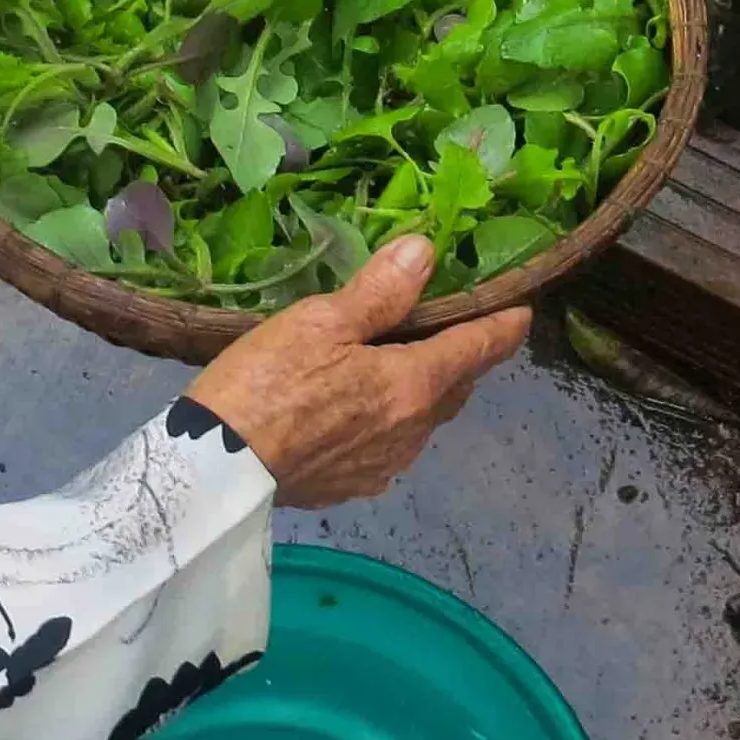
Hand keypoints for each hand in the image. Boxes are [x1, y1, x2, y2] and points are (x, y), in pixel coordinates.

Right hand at [186, 237, 531, 508]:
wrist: (218, 469)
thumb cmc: (269, 383)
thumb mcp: (320, 322)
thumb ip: (379, 291)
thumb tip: (426, 253)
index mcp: (413, 384)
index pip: (477, 350)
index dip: (502, 327)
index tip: (521, 312)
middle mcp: (412, 431)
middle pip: (455, 388)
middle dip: (462, 358)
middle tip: (452, 328)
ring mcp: (385, 465)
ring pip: (422, 420)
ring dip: (423, 391)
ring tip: (401, 366)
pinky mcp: (354, 487)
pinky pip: (390, 446)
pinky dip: (389, 421)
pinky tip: (358, 412)